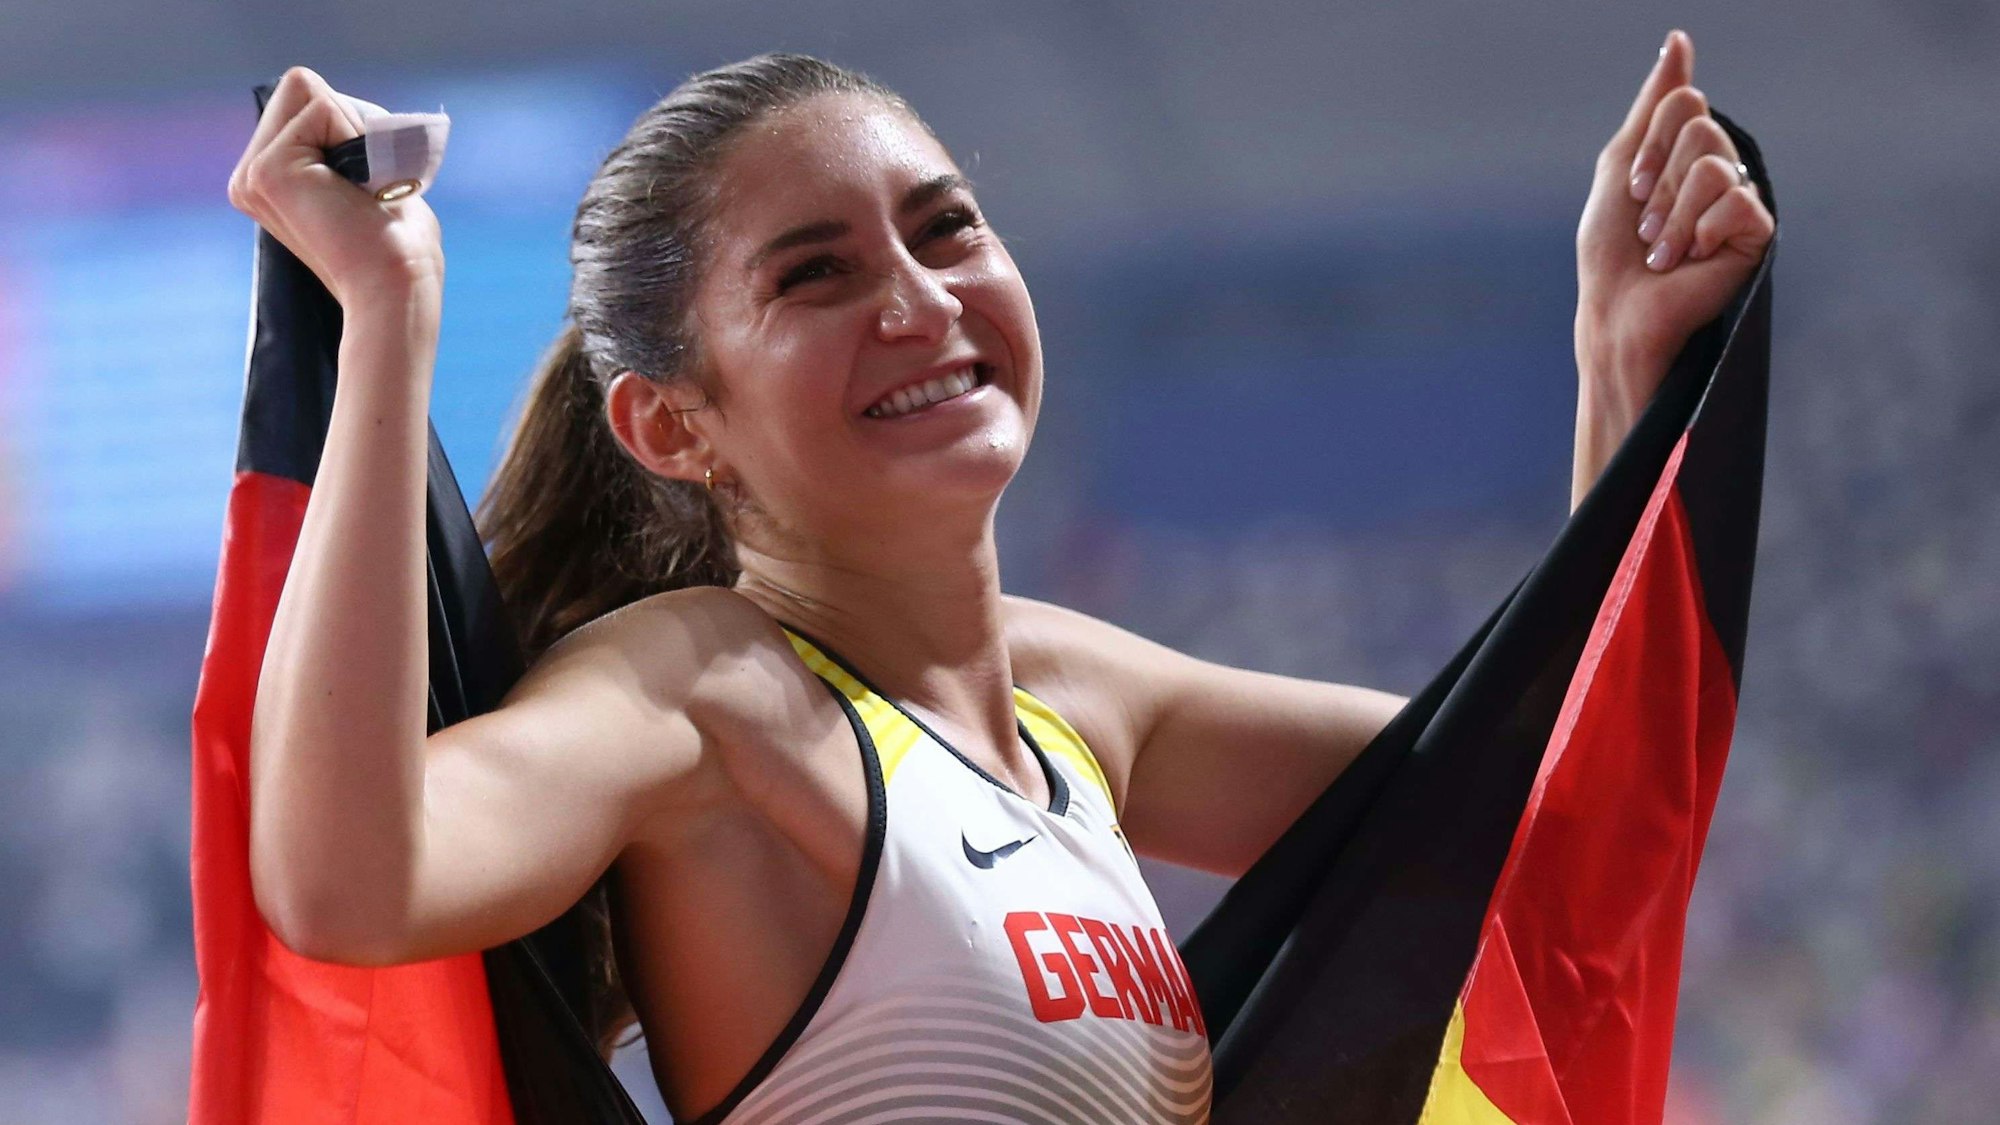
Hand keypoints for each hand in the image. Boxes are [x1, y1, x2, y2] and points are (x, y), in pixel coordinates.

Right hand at [226, 66, 444, 308]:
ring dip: (356, 132)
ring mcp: (251, 172)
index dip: (353, 129)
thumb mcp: (368, 183)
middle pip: (303, 89)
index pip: (307, 102)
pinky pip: (322, 106)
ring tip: (361, 190)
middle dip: (352, 123)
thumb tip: (365, 130)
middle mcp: (248, 174)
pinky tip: (355, 188)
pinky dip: (354, 137)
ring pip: (309, 90)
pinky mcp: (267, 171)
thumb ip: (347, 149)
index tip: (367, 184)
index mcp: (268, 178)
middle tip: (368, 186)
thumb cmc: (398, 246)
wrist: (396, 289)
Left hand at [1574, 30, 1773, 412]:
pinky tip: (1690, 260)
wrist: (1618, 313)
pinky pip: (1738, 200)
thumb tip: (1679, 41)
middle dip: (1659, 182)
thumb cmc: (1612, 251)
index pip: (1685, 104)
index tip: (1632, 187)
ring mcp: (1741, 202)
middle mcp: (1720, 171)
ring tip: (1661, 251)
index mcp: (1687, 154)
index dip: (1650, 146)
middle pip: (1702, 128)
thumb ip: (1652, 106)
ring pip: (1715, 165)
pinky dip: (1699, 231)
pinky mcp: (1758, 234)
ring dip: (1671, 214)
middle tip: (1646, 226)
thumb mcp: (1621, 165)